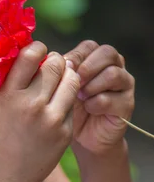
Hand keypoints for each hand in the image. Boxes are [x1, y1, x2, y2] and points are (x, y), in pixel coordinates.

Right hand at [0, 41, 79, 181]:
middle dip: (56, 61)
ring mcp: (51, 119)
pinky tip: (57, 106)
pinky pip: (72, 104)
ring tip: (60, 81)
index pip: (31, 55)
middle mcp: (32, 104)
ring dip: (68, 76)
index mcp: (10, 94)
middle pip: (56, 65)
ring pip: (72, 81)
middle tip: (53, 65)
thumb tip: (34, 53)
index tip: (39, 50)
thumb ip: (16, 80)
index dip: (38, 47)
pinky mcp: (65, 132)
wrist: (5, 175)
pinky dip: (67, 100)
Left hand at [64, 40, 134, 154]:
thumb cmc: (68, 105)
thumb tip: (54, 57)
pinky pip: (111, 98)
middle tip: (74, 81)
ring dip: (92, 85)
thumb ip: (61, 69)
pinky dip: (95, 104)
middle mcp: (115, 67)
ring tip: (79, 97)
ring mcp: (124, 85)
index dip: (76, 55)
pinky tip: (87, 108)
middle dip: (87, 67)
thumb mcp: (61, 85)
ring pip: (113, 74)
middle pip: (107, 53)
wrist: (81, 135)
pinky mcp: (127, 104)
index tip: (63, 68)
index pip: (90, 46)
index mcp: (97, 58)